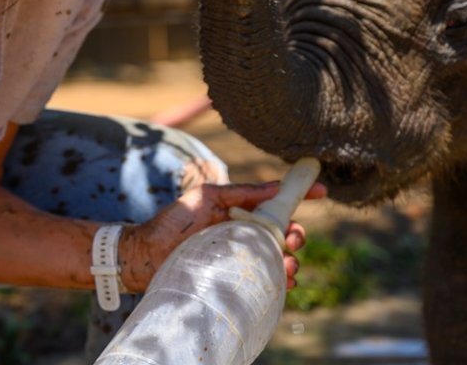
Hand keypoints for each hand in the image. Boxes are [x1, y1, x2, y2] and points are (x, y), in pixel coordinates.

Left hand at [118, 180, 326, 291]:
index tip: (321, 190)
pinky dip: (280, 281)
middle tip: (293, 238)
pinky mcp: (235, 279)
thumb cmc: (172, 221)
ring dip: (290, 260)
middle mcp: (245, 233)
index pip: (277, 202)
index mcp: (241, 211)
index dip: (301, 195)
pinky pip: (266, 281)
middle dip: (296, 234)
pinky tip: (283, 281)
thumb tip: (275, 186)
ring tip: (287, 264)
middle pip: (283, 232)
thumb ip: (240, 192)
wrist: (145, 255)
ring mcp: (241, 257)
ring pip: (279, 259)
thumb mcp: (206, 196)